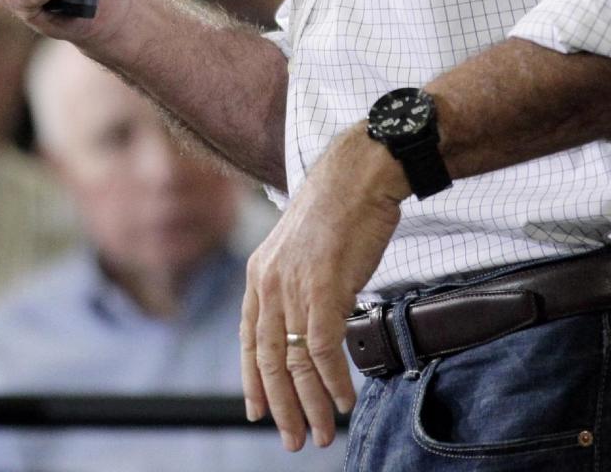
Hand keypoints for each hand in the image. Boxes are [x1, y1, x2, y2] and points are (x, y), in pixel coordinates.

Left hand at [241, 126, 404, 450]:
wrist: (360, 171)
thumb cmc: (340, 205)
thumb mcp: (303, 246)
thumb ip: (298, 281)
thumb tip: (311, 316)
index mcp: (260, 273)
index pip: (250, 340)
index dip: (253, 381)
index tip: (259, 412)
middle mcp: (269, 282)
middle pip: (270, 360)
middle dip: (281, 406)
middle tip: (293, 440)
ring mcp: (294, 285)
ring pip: (296, 361)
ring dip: (311, 403)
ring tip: (321, 432)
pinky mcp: (323, 286)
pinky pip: (323, 348)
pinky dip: (333, 380)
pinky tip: (345, 399)